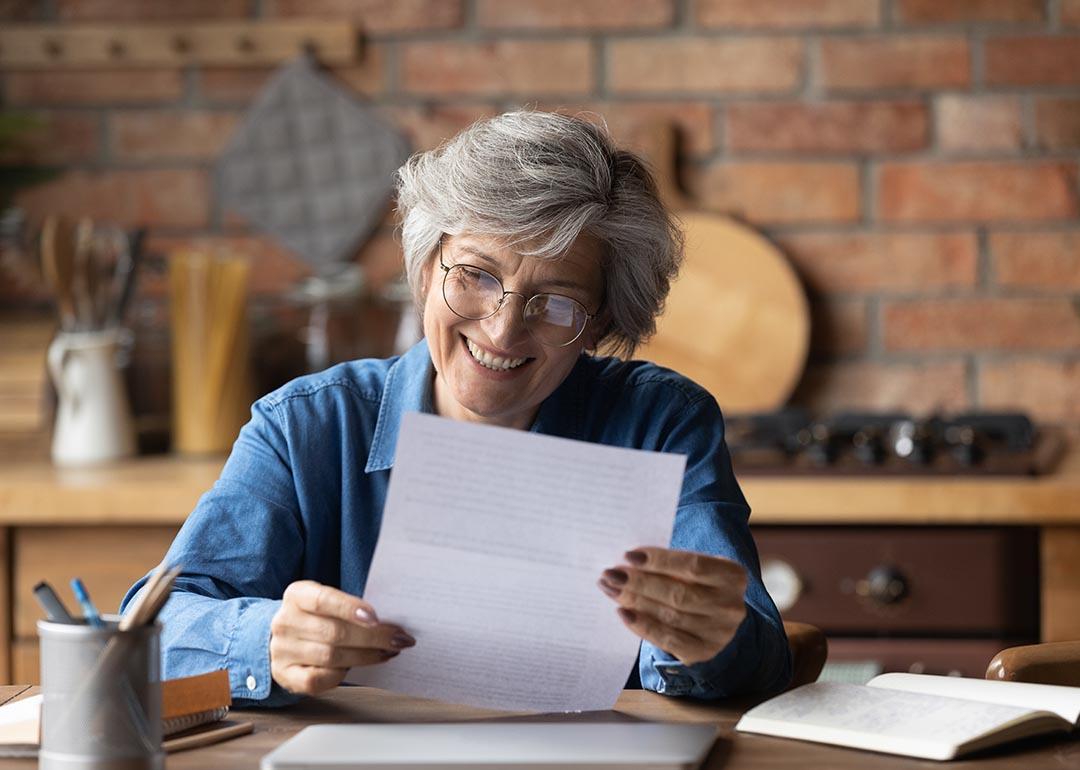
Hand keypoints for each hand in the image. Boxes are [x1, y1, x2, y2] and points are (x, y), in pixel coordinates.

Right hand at [270, 580, 415, 694]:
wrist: (282, 638)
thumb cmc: (317, 617)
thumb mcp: (327, 603)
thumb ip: (350, 608)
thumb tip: (389, 621)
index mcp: (297, 595)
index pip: (323, 600)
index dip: (350, 608)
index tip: (376, 618)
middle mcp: (286, 621)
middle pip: (334, 633)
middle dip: (372, 638)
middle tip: (399, 640)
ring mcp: (282, 650)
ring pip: (330, 657)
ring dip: (365, 656)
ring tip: (388, 652)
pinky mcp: (285, 675)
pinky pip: (317, 680)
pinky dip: (341, 675)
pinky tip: (358, 667)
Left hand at [598, 547, 746, 665]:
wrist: (715, 619)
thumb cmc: (696, 584)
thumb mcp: (694, 569)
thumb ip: (669, 564)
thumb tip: (628, 561)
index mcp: (733, 575)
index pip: (693, 565)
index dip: (659, 561)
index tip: (628, 555)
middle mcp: (731, 606)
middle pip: (678, 593)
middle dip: (639, 583)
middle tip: (610, 574)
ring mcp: (720, 633)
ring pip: (670, 616)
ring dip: (635, 602)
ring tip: (610, 589)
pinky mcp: (703, 652)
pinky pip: (667, 640)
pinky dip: (642, 625)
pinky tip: (623, 612)